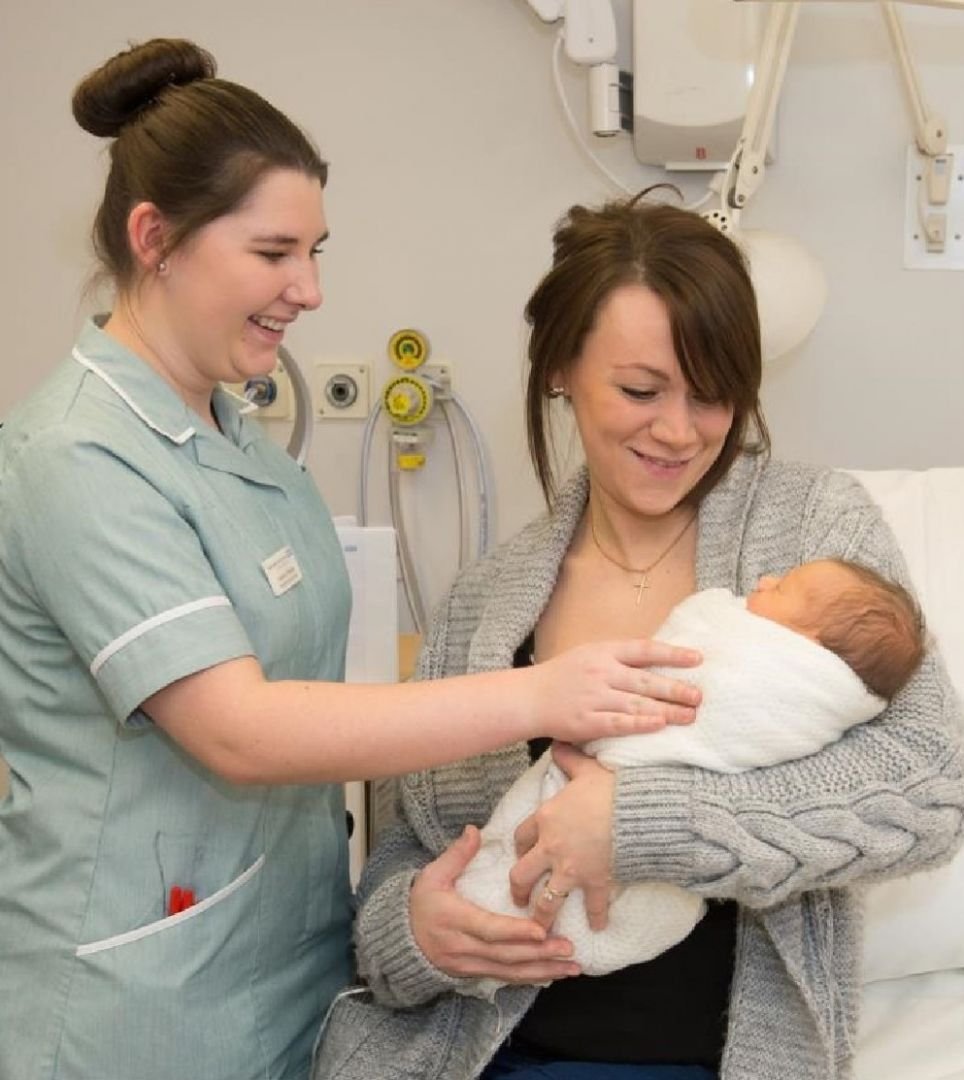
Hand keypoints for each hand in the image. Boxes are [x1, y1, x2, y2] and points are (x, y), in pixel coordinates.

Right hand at [410, 825, 580, 983]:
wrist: (399, 940)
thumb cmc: (419, 903)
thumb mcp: (432, 875)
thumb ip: (456, 854)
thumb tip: (474, 830)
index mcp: (453, 920)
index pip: (488, 929)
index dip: (515, 932)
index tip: (541, 930)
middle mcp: (463, 948)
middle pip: (505, 955)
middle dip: (539, 954)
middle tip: (569, 948)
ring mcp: (469, 965)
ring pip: (509, 972)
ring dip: (542, 970)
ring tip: (571, 966)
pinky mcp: (474, 974)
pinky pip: (505, 978)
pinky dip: (531, 978)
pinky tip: (553, 974)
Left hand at [511, 743, 614, 930]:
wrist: (636, 809)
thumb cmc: (610, 786)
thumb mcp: (585, 768)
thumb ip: (568, 759)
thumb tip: (558, 744)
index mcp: (545, 819)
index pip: (520, 836)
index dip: (518, 847)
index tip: (520, 854)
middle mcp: (551, 848)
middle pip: (522, 875)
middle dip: (518, 890)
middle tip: (518, 899)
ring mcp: (571, 868)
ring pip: (547, 900)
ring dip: (543, 915)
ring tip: (542, 927)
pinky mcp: (595, 881)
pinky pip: (593, 906)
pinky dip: (597, 918)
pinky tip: (598, 928)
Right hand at [532, 638, 700, 744]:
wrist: (529, 697)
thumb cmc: (564, 676)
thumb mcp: (590, 654)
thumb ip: (619, 657)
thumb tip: (658, 659)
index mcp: (603, 652)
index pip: (644, 649)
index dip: (672, 654)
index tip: (697, 659)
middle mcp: (601, 672)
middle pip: (646, 680)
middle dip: (676, 688)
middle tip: (699, 696)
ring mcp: (594, 697)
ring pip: (637, 704)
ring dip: (666, 711)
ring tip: (689, 716)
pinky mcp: (587, 721)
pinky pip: (618, 723)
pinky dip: (640, 724)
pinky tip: (659, 725)